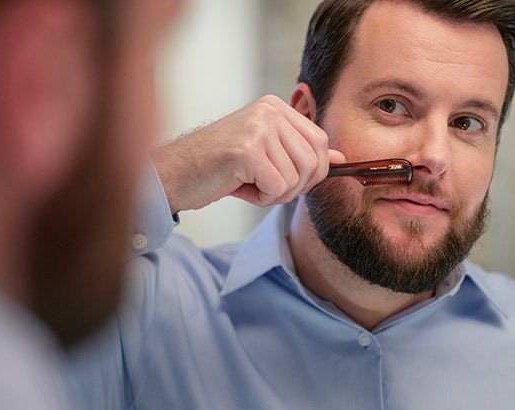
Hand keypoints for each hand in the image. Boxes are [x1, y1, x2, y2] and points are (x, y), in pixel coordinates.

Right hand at [153, 95, 344, 212]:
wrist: (174, 173)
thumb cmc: (217, 167)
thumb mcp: (265, 153)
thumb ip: (301, 151)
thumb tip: (340, 158)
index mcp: (275, 107)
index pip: (320, 141)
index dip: (312, 171)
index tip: (288, 180)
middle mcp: (269, 111)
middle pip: (314, 161)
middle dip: (296, 186)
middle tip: (267, 187)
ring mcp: (258, 128)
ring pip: (297, 178)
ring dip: (276, 193)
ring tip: (249, 184)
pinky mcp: (247, 150)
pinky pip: (278, 187)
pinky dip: (261, 197)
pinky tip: (239, 187)